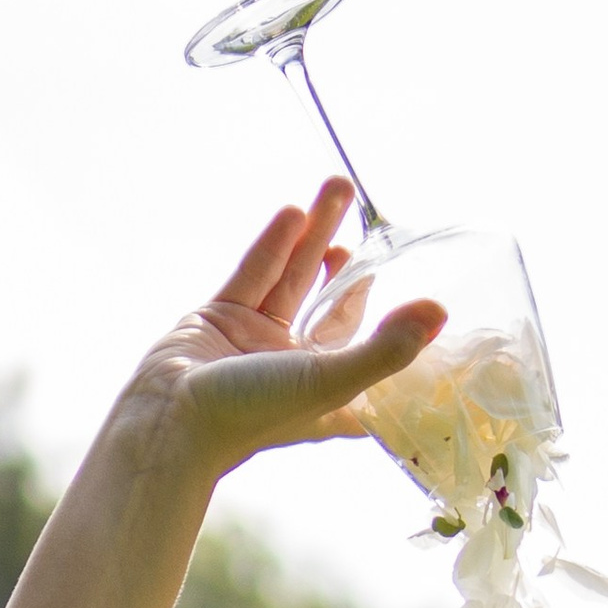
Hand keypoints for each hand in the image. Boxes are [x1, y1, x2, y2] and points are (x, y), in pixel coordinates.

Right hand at [121, 179, 445, 481]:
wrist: (169, 419)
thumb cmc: (254, 414)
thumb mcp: (330, 381)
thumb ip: (386, 349)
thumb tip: (439, 312)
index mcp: (328, 391)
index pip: (370, 351)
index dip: (392, 325)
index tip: (415, 289)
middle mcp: (295, 365)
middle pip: (330, 301)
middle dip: (349, 258)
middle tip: (366, 211)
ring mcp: (256, 340)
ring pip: (292, 278)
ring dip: (313, 236)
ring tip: (337, 188)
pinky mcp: (221, 318)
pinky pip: (255, 273)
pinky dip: (274, 244)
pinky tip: (294, 214)